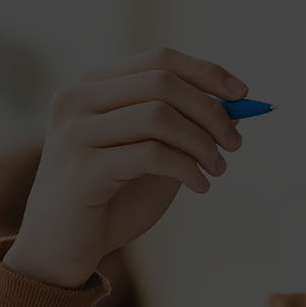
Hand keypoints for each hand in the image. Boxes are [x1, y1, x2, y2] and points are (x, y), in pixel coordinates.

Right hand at [6, 48, 247, 288]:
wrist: (62, 247)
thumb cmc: (112, 197)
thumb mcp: (155, 153)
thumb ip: (184, 126)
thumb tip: (237, 105)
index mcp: (93, 85)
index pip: (160, 59)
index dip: (207, 73)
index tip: (243, 95)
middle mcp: (77, 99)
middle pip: (163, 82)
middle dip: (211, 112)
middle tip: (234, 144)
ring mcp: (74, 132)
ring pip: (159, 115)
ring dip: (202, 143)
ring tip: (217, 169)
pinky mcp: (81, 168)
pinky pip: (151, 154)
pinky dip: (187, 168)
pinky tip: (199, 186)